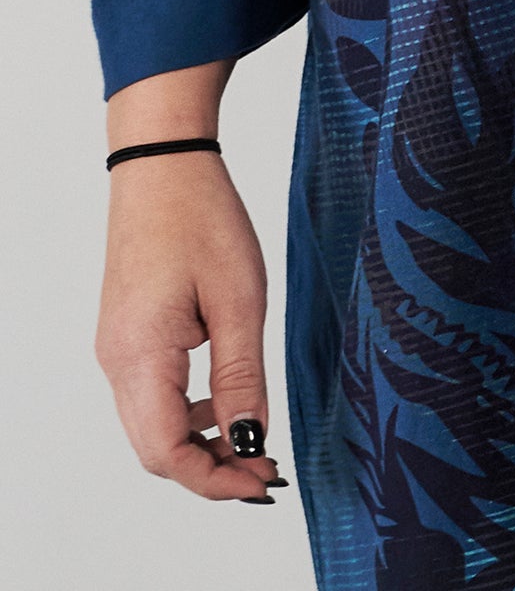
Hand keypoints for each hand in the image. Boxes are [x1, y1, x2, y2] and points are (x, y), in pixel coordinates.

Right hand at [95, 148, 285, 502]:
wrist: (162, 163)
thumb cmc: (201, 218)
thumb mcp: (239, 299)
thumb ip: (242, 376)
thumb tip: (251, 440)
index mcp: (140, 356)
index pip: (168, 454)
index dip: (216, 481)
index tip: (266, 481)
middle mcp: (117, 362)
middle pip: (155, 450)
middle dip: (211, 469)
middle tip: (267, 468)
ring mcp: (117, 349)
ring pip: (152, 426)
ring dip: (201, 442)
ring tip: (255, 435)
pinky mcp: (127, 334)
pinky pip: (151, 395)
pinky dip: (188, 411)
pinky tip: (227, 397)